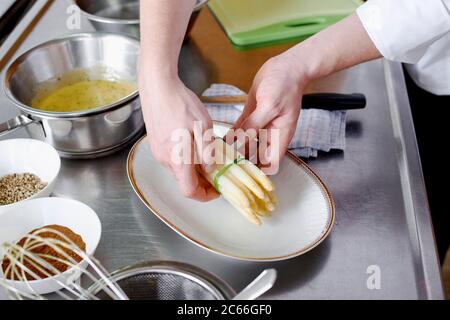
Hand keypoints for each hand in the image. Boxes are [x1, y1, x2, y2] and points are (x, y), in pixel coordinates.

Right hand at [140, 76, 218, 201]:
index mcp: (177, 160)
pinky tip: (194, 143)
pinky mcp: (156, 143)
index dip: (204, 195)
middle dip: (202, 181)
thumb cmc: (180, 104)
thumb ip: (208, 153)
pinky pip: (172, 158)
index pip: (189, 191)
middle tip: (218, 170)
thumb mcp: (204, 128)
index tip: (217, 188)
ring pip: (179, 170)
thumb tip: (211, 169)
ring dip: (194, 169)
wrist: (158, 86)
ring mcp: (158, 152)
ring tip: (208, 154)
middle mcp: (165, 160)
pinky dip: (185, 159)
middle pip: (184, 182)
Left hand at [232, 51, 307, 173]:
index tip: (244, 175)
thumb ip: (254, 125)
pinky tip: (220, 139)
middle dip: (243, 162)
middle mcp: (271, 133)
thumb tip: (239, 141)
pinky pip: (240, 128)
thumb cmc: (285, 85)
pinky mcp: (252, 114)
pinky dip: (231, 134)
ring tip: (219, 155)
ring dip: (235, 148)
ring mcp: (261, 124)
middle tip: (225, 166)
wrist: (286, 66)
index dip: (260, 171)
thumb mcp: (270, 106)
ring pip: (246, 143)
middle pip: (256, 155)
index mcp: (280, 135)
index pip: (271, 163)